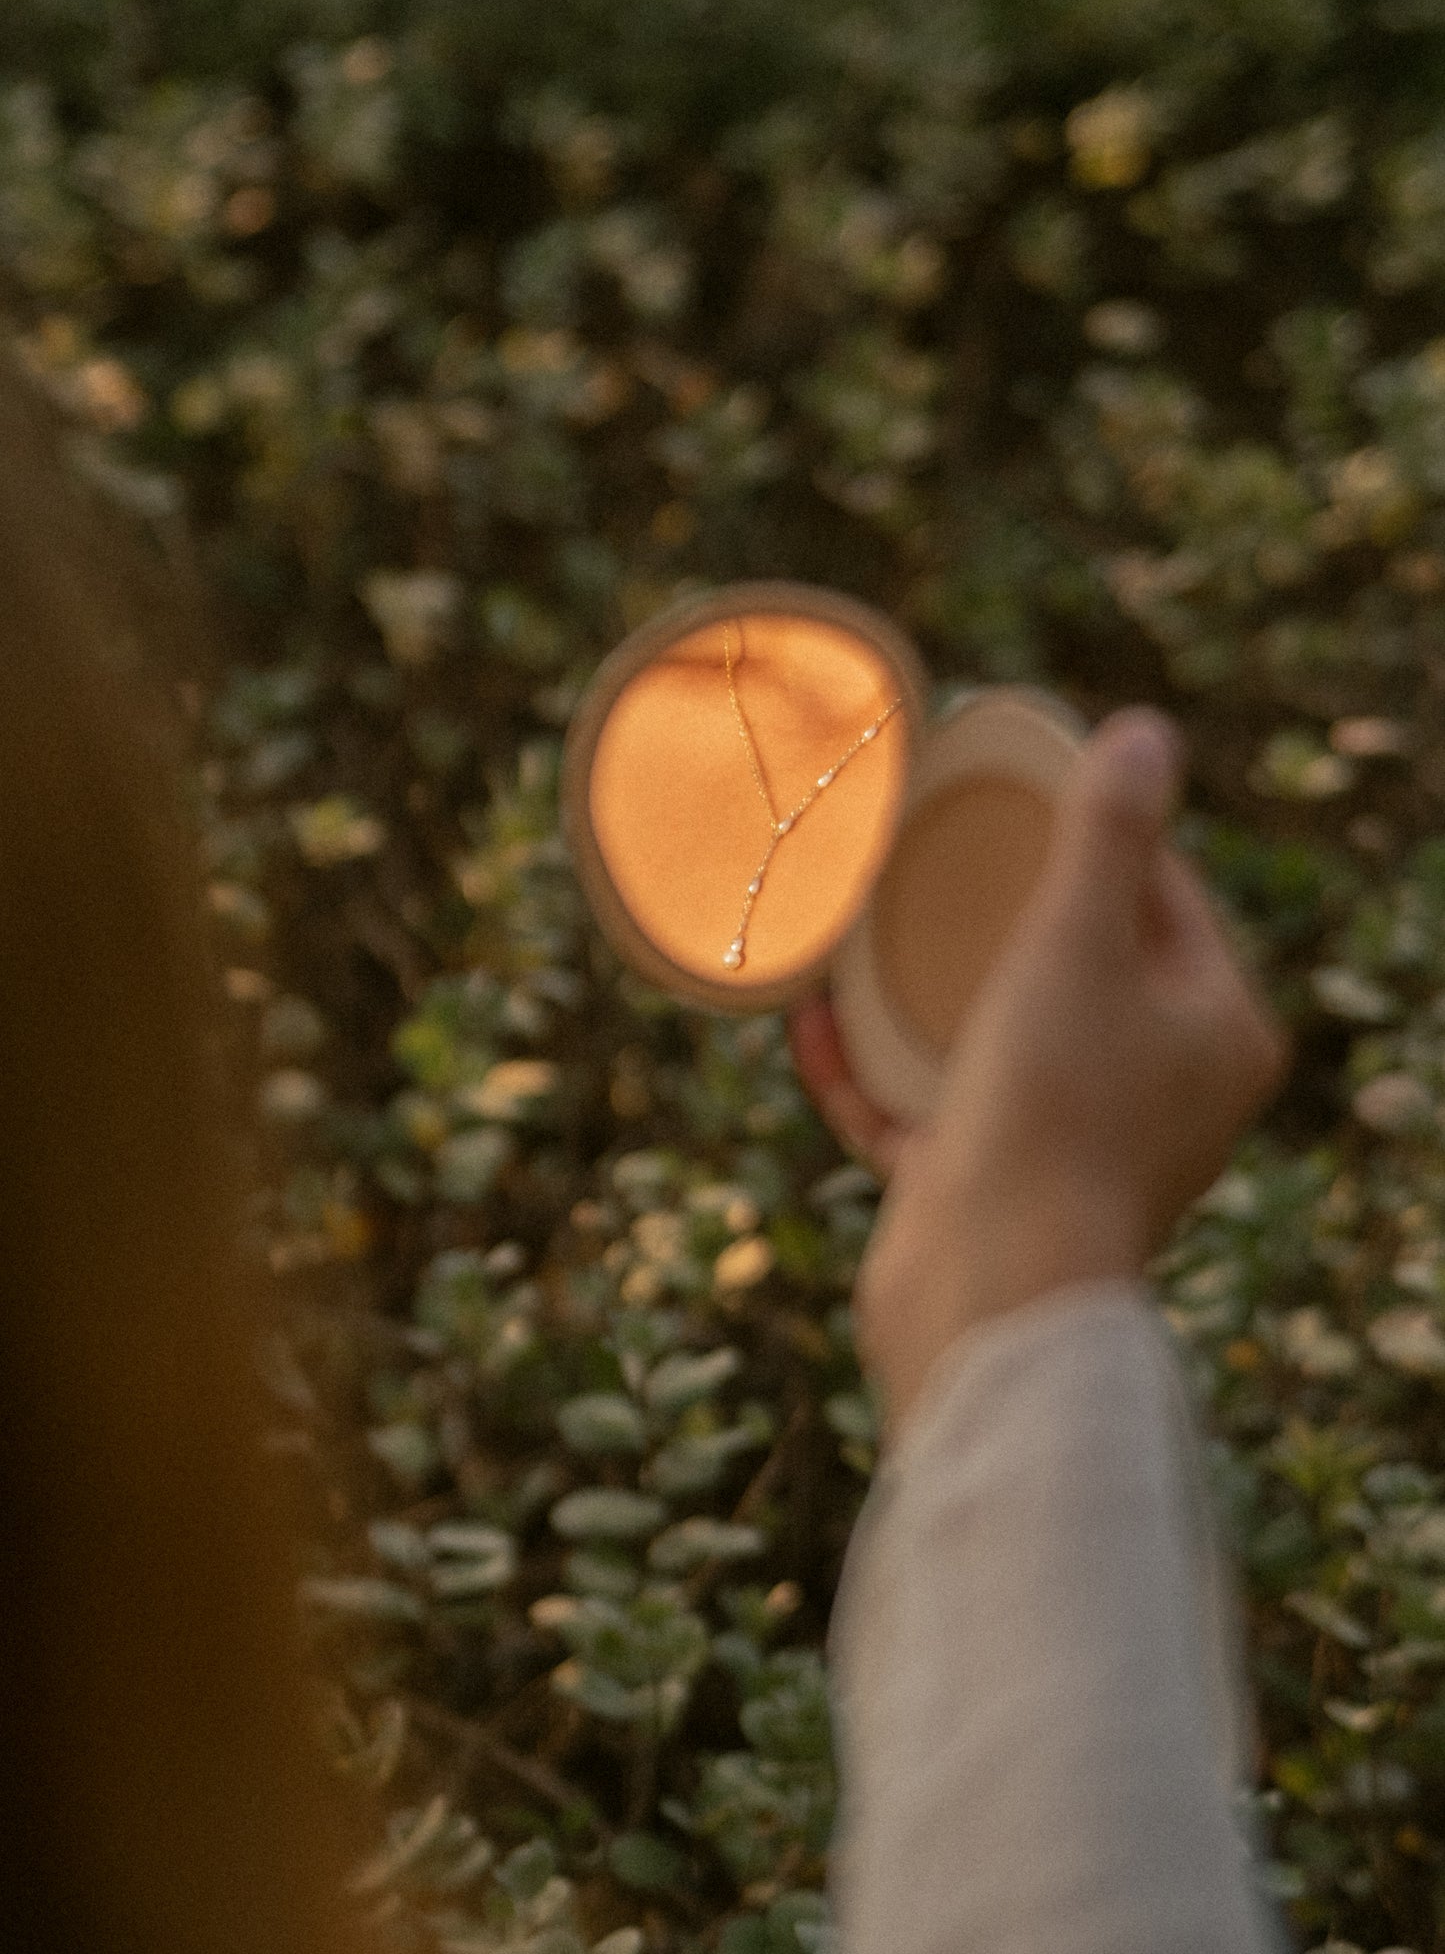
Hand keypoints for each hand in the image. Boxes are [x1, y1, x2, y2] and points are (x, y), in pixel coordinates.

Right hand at [787, 705, 1291, 1440]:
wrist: (987, 1297)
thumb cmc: (1052, 1114)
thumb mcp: (1077, 943)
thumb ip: (1107, 834)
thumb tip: (1148, 731)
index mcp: (1211, 1031)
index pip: (1162, 895)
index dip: (1090, 833)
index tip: (1011, 786)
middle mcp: (1155, 1090)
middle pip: (1069, 964)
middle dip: (984, 910)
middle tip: (925, 844)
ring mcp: (1066, 1142)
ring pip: (985, 1036)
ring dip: (913, 987)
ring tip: (853, 918)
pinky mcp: (982, 1187)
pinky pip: (922, 1108)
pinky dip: (869, 1069)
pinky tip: (809, 1020)